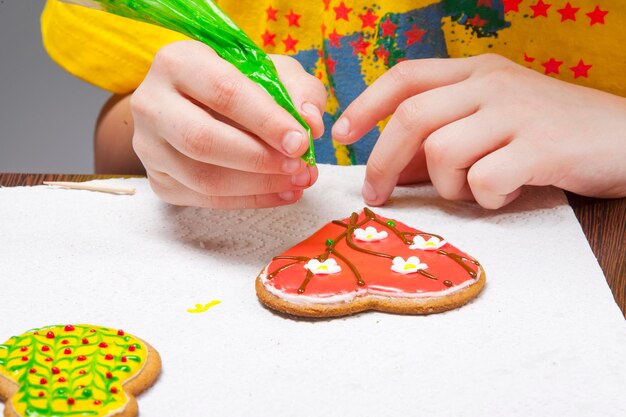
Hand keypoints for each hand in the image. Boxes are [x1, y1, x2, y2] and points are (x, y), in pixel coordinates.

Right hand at [131, 40, 325, 208]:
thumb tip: (311, 123)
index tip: (301, 141)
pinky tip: (281, 192)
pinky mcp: (159, 180)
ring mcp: (149, 146)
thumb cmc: (238, 83)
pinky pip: (205, 200)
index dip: (265, 120)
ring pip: (202, 178)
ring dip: (258, 185)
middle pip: (203, 140)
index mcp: (178, 62)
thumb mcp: (271, 71)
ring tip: (297, 181)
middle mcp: (152, 103)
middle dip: (259, 159)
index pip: (223, 91)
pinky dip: (250, 200)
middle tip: (299, 166)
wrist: (194, 104)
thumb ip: (298, 90)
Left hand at [332, 54, 625, 208]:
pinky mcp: (541, 145)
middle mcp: (493, 83)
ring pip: (443, 152)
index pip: (406, 77)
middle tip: (377, 195)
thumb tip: (393, 170)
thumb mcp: (494, 126)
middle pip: (412, 117)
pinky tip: (506, 193)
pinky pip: (485, 179)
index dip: (366, 104)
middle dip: (382, 161)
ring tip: (476, 189)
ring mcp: (517, 111)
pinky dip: (486, 198)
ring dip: (448, 185)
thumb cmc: (553, 134)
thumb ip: (443, 142)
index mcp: (478, 71)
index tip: (341, 134)